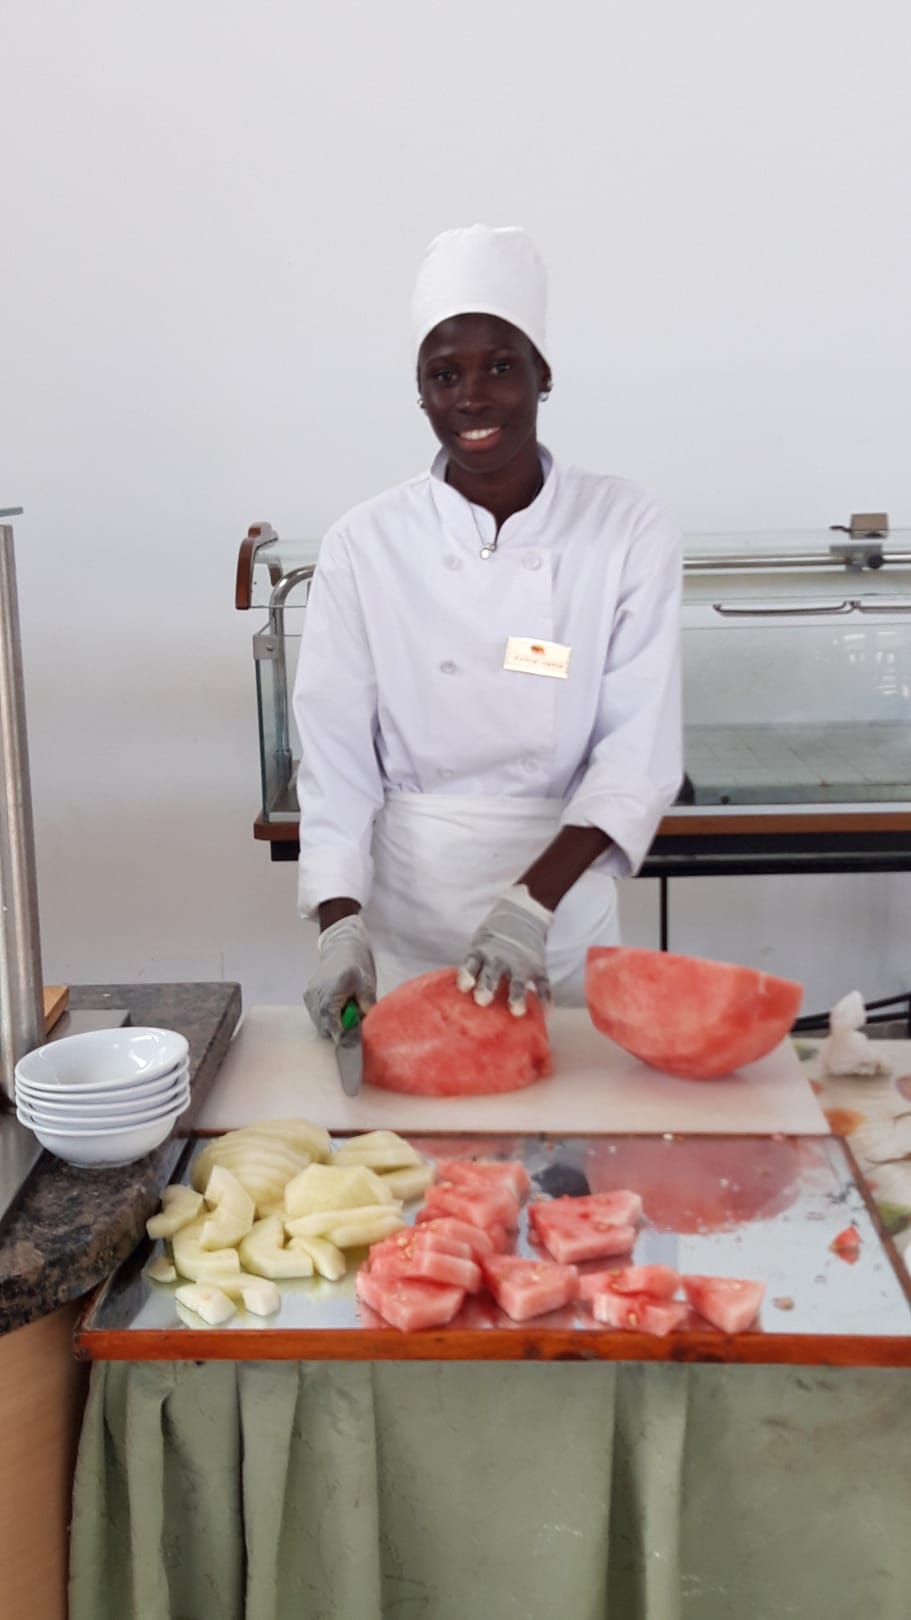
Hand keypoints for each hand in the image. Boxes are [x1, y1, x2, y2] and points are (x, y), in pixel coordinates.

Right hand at [304, 914, 376, 1039]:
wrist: (342, 948)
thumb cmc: (357, 966)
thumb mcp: (367, 986)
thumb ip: (366, 1007)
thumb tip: (367, 1029)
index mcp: (332, 991)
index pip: (333, 1024)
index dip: (343, 1037)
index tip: (354, 1043)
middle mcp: (317, 995)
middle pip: (325, 1027)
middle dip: (339, 1031)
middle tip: (353, 1023)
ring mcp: (310, 996)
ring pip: (319, 1023)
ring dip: (333, 1024)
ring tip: (346, 1011)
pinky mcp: (307, 996)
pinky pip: (316, 1015)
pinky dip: (327, 1017)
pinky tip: (338, 1008)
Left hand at [458, 884, 553, 1015]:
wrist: (523, 915)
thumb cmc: (493, 940)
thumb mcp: (480, 946)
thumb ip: (474, 969)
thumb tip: (459, 999)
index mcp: (482, 951)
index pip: (472, 962)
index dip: (467, 974)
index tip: (464, 986)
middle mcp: (500, 958)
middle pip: (492, 973)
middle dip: (487, 986)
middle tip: (482, 1000)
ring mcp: (521, 962)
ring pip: (518, 982)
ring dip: (517, 996)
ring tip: (517, 1011)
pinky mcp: (538, 966)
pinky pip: (543, 983)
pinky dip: (545, 997)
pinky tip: (546, 1012)